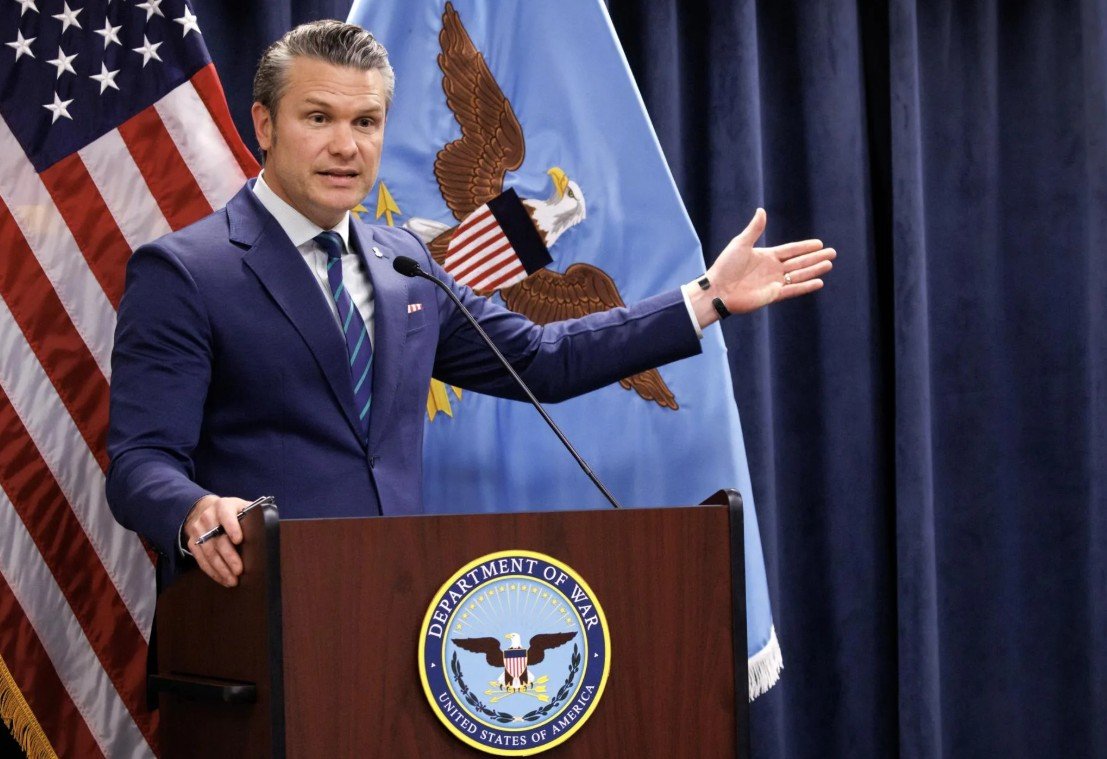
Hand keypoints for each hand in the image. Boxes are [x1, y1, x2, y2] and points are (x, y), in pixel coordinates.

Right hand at [182, 495, 251, 586]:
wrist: (206, 510)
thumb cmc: (232, 512)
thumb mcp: (243, 507)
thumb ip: (254, 514)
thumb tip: (268, 529)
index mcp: (223, 506)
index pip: (226, 515)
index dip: (232, 527)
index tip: (239, 540)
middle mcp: (208, 517)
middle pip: (218, 539)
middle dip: (229, 557)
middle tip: (239, 570)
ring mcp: (198, 531)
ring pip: (208, 552)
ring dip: (221, 569)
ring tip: (232, 580)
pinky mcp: (192, 543)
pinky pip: (201, 560)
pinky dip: (212, 572)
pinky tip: (222, 579)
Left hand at [690, 208, 835, 324]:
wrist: (717, 289)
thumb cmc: (725, 266)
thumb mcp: (741, 243)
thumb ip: (754, 229)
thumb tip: (761, 210)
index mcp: (766, 256)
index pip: (791, 250)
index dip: (805, 247)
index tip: (819, 243)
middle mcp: (772, 269)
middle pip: (799, 262)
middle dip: (816, 257)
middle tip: (832, 253)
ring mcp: (773, 282)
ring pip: (799, 275)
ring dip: (814, 269)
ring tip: (829, 264)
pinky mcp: (772, 295)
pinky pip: (793, 290)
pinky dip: (806, 286)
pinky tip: (819, 281)